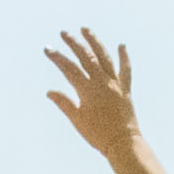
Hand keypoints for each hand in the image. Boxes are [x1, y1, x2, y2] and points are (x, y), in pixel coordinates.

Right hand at [43, 27, 141, 157]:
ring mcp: (115, 84)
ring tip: (86, 30)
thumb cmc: (97, 135)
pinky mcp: (125, 89)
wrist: (122, 143)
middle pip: (86, 57)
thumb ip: (64, 103)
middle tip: (64, 32)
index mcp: (88, 90)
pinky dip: (124, 57)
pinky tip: (121, 46)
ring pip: (104, 57)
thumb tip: (50, 91)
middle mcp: (102, 83)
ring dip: (95, 42)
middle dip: (74, 43)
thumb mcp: (77, 120)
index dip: (57, 58)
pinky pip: (125, 69)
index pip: (69, 69)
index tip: (48, 49)